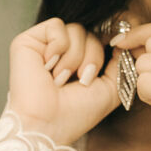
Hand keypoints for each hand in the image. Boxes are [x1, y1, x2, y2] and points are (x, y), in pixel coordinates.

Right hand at [8, 18, 119, 143]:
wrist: (47, 125)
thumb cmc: (76, 114)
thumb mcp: (111, 89)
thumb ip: (121, 64)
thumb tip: (122, 41)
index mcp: (80, 61)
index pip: (101, 37)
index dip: (108, 46)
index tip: (108, 63)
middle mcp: (62, 51)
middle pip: (92, 32)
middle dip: (93, 58)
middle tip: (81, 81)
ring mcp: (45, 45)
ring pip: (76, 29)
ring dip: (74, 58)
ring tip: (60, 80)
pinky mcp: (28, 40)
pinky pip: (56, 26)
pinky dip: (58, 47)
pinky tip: (48, 67)